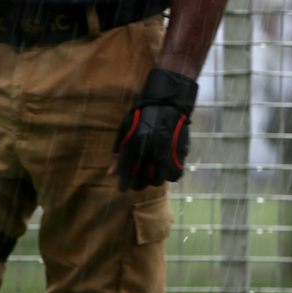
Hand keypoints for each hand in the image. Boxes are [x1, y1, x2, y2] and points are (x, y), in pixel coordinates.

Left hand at [112, 68, 198, 190]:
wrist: (168, 103)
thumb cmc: (143, 115)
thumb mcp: (126, 130)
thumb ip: (119, 152)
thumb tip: (111, 174)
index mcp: (136, 145)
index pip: (126, 173)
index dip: (123, 184)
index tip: (122, 189)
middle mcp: (151, 152)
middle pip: (142, 181)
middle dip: (137, 184)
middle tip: (136, 182)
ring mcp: (167, 154)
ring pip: (158, 180)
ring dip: (152, 180)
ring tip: (150, 174)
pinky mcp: (180, 155)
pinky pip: (173, 175)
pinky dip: (168, 175)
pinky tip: (164, 168)